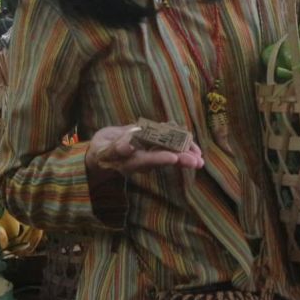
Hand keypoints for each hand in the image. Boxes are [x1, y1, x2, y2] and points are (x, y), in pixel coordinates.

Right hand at [85, 124, 204, 179]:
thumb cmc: (100, 152)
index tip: (174, 158)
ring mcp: (149, 152)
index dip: (160, 159)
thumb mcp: (102, 150)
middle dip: (181, 159)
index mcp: (131, 161)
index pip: (147, 160)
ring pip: (169, 150)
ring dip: (184, 151)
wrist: (102, 153)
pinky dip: (177, 137)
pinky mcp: (151, 145)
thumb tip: (128, 145)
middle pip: (164, 158)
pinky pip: (166, 140)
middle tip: (199, 162)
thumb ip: (114, 148)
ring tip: (199, 154)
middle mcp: (143, 158)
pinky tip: (188, 138)